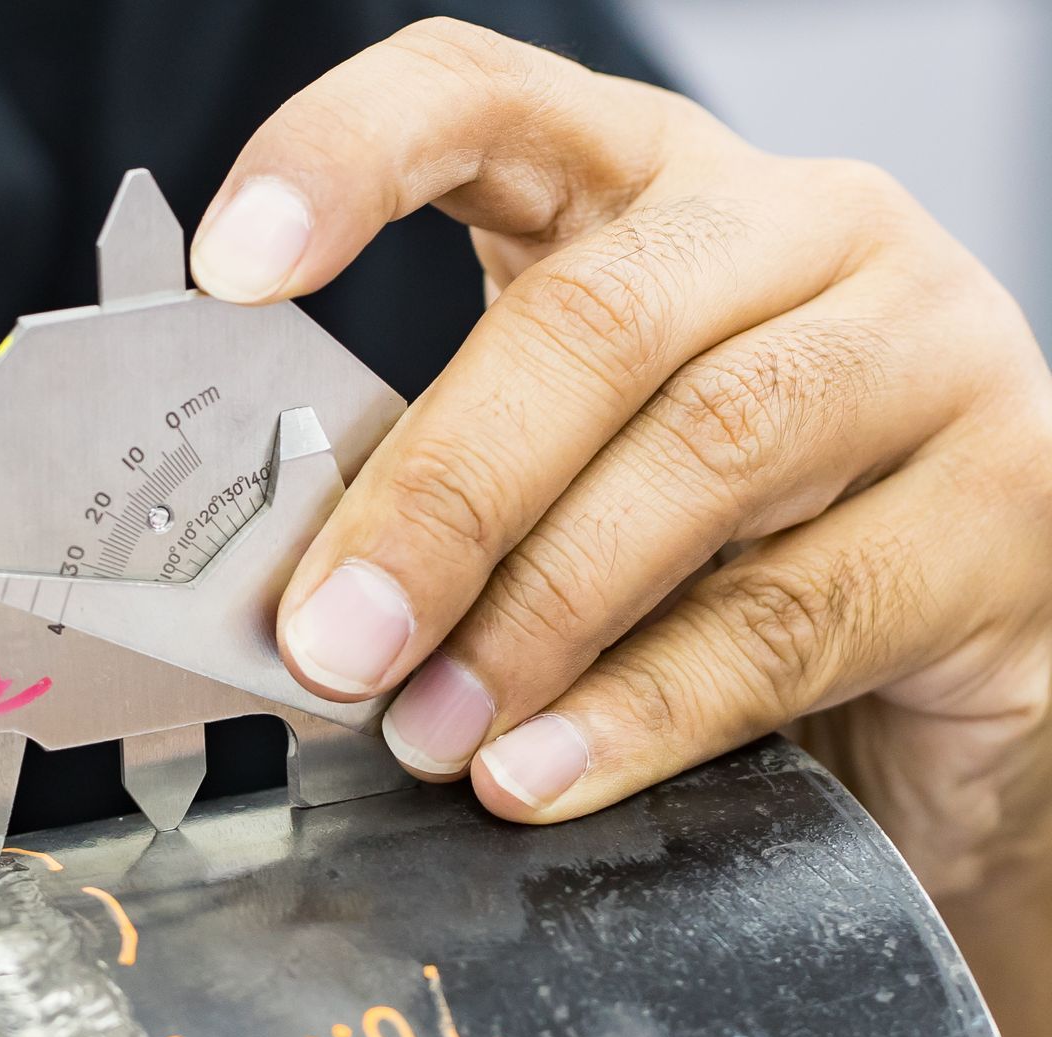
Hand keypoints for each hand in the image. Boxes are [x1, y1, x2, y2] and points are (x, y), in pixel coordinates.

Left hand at [191, 20, 1051, 902]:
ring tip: (429, 729)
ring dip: (534, 615)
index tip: (229, 263)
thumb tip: (300, 598)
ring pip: (704, 453)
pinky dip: (643, 708)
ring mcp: (925, 347)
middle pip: (594, 319)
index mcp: (647, 184)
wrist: (944, 659)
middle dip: (440, 497)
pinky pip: (794, 614)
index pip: (486, 101)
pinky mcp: (1007, 502)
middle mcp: (798, 227)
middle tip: (331, 641)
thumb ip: (455, 488)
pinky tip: (543, 769)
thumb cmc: (717, 540)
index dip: (349, 157)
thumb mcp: (567, 473)